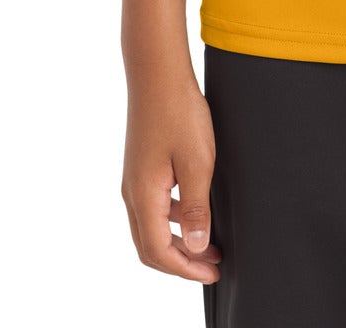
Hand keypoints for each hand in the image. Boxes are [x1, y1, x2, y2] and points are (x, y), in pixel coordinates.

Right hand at [121, 64, 221, 284]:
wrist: (157, 73)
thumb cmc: (179, 112)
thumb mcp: (198, 162)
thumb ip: (197, 208)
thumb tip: (198, 248)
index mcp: (143, 196)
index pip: (159, 252)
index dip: (186, 269)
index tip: (213, 272)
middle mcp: (132, 192)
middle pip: (149, 246)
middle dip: (181, 261)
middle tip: (213, 266)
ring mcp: (134, 179)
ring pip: (150, 227)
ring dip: (178, 241)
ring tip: (210, 243)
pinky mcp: (141, 167)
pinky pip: (152, 206)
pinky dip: (173, 219)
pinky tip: (196, 211)